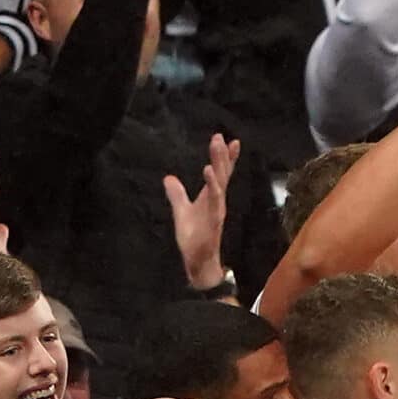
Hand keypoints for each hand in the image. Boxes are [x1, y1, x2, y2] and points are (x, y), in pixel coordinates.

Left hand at [164, 132, 237, 289]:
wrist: (199, 261)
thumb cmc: (194, 238)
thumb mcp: (181, 211)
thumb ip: (177, 194)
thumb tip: (168, 178)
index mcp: (211, 197)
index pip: (220, 173)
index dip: (225, 158)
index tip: (229, 140)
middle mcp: (217, 201)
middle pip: (221, 174)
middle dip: (222, 155)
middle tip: (220, 137)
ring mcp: (217, 209)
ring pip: (220, 183)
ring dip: (219, 165)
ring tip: (217, 147)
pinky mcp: (213, 220)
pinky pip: (215, 200)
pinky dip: (213, 185)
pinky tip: (209, 172)